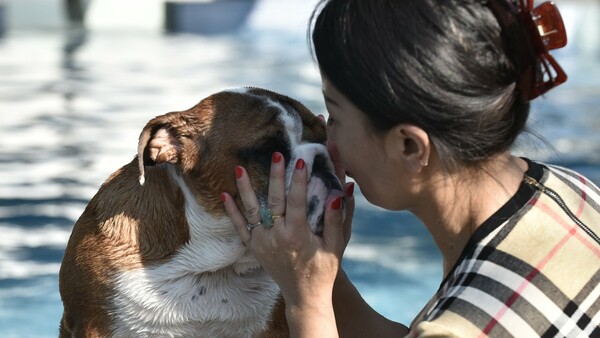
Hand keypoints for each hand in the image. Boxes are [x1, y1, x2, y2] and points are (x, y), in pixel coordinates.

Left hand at [222, 153, 347, 307]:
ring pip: (252, 211)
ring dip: (246, 189)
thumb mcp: (335, 246)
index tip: (299, 161)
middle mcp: (277, 238)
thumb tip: (340, 193)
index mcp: (298, 236)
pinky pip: (240, 227)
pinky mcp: (255, 248)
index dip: (299, 181)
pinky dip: (232, 211)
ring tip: (239, 168)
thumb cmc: (324, 270)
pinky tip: (225, 194)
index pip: (298, 202)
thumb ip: (336, 219)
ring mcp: (263, 243)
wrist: (305, 297)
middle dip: (275, 176)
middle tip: (276, 154)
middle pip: (274, 201)